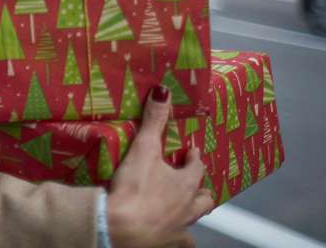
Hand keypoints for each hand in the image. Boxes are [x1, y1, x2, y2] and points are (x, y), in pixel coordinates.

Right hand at [106, 85, 214, 247]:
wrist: (121, 228)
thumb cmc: (135, 190)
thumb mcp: (142, 149)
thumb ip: (153, 121)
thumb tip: (163, 92)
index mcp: (185, 184)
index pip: (197, 167)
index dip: (194, 158)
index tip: (191, 152)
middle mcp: (188, 207)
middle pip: (204, 199)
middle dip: (201, 190)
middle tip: (194, 184)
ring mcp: (179, 228)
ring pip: (195, 221)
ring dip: (193, 214)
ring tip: (185, 209)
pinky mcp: (166, 243)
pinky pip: (179, 242)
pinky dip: (177, 238)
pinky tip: (171, 235)